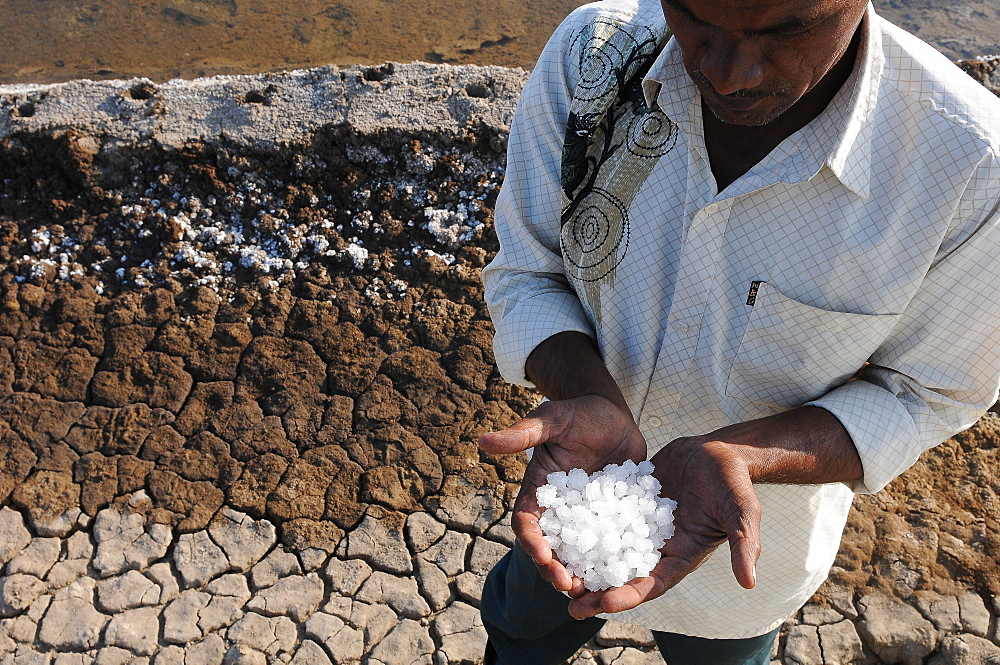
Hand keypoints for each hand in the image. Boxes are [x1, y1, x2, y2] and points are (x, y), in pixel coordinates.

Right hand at [478, 395, 645, 593]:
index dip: (531, 542)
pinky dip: (614, 559)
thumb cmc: (576, 413)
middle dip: (556, 570)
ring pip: (579, 552)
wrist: (612, 413)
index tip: (542, 556)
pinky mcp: (611, 515)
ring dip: (583, 573)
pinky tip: (627, 573)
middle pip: (551, 547)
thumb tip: (483, 441)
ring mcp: (586, 515)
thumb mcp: (551, 419)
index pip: (526, 523)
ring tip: (596, 592)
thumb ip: (522, 433)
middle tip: (570, 587)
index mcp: (539, 491)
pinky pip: (611, 541)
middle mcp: (560, 509)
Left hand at [566, 436, 761, 618]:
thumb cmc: (734, 483)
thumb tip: (749, 580)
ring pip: (609, 549)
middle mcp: (657, 546)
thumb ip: (743, 543)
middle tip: (571, 606)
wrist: (718, 450)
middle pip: (624, 575)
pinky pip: (605, 516)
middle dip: (600, 592)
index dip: (628, 596)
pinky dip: (585, 526)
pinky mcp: (629, 503)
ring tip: (558, 574)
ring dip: (587, 564)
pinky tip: (559, 529)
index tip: (603, 604)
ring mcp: (641, 525)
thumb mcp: (743, 512)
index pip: (652, 584)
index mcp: (681, 556)